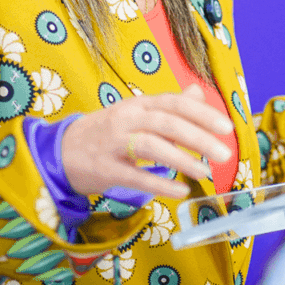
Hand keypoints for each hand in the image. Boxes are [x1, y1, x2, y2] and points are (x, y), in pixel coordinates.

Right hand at [61, 84, 232, 199]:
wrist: (58, 151)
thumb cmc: (105, 132)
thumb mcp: (135, 113)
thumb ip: (168, 106)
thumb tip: (198, 94)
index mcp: (138, 104)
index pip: (174, 103)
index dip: (201, 114)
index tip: (226, 127)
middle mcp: (126, 119)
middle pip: (166, 123)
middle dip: (198, 137)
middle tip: (225, 153)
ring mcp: (113, 144)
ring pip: (152, 147)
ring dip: (181, 159)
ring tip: (205, 172)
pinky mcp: (104, 169)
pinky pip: (134, 176)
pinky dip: (159, 183)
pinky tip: (179, 191)